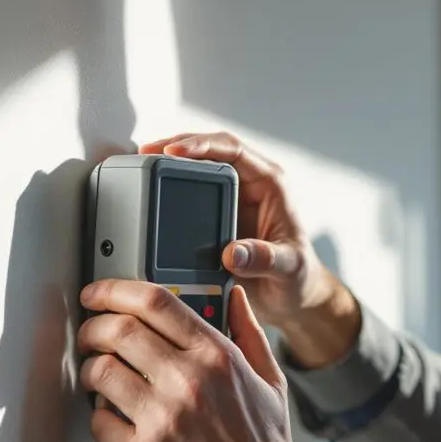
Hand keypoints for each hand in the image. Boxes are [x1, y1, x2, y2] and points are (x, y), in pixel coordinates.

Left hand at [78, 280, 329, 441]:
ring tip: (97, 376)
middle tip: (90, 333)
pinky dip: (97, 416)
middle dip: (93, 326)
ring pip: (100, 372)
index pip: (156, 301)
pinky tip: (112, 418)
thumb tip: (235, 297)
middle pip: (118, 329)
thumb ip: (249, 333)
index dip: (116, 290)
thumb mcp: (270, 382)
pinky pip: (99, 422)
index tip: (99, 293)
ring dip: (90, 369)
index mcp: (218, 358)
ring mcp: (163, 419)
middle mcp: (188, 382)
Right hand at [139, 132, 360, 367]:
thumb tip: (233, 253)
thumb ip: (265, 259)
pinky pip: (190, 189)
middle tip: (148, 152)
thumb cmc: (299, 277)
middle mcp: (250, 184)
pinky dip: (169, 185)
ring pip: (197, 165)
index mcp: (270, 184)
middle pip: (210, 149)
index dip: (203, 145)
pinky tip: (150, 187)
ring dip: (169, 161)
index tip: (175, 152)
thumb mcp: (289, 269)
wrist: (292, 296)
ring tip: (142, 162)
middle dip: (177, 145)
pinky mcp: (216, 213)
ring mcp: (230, 197)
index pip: (234, 150)